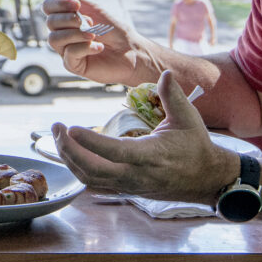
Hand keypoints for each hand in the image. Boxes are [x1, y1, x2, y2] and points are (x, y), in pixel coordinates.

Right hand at [42, 0, 143, 83]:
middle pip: (50, 23)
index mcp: (66, 19)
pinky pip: (68, 54)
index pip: (48, 7)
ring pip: (54, 39)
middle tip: (89, 21)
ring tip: (93, 34)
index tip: (76, 4)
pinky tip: (98, 47)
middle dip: (68, 19)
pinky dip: (84, 47)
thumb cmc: (113, 30)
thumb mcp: (94, 9)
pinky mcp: (73, 65)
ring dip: (75, 34)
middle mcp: (63, 34)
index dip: (58, 3)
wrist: (131, 50)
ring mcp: (66, 50)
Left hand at [50, 71, 236, 203]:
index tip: (73, 129)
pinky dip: (78, 167)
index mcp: (151, 156)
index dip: (92, 143)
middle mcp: (136, 175)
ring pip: (90, 178)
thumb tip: (165, 73)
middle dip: (69, 150)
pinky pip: (94, 182)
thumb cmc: (195, 146)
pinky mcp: (124, 188)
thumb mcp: (188, 119)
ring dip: (69, 158)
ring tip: (59, 136)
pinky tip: (70, 150)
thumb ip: (173, 96)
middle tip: (57, 127)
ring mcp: (128, 185)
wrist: (204, 178)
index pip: (116, 152)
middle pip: (93, 170)